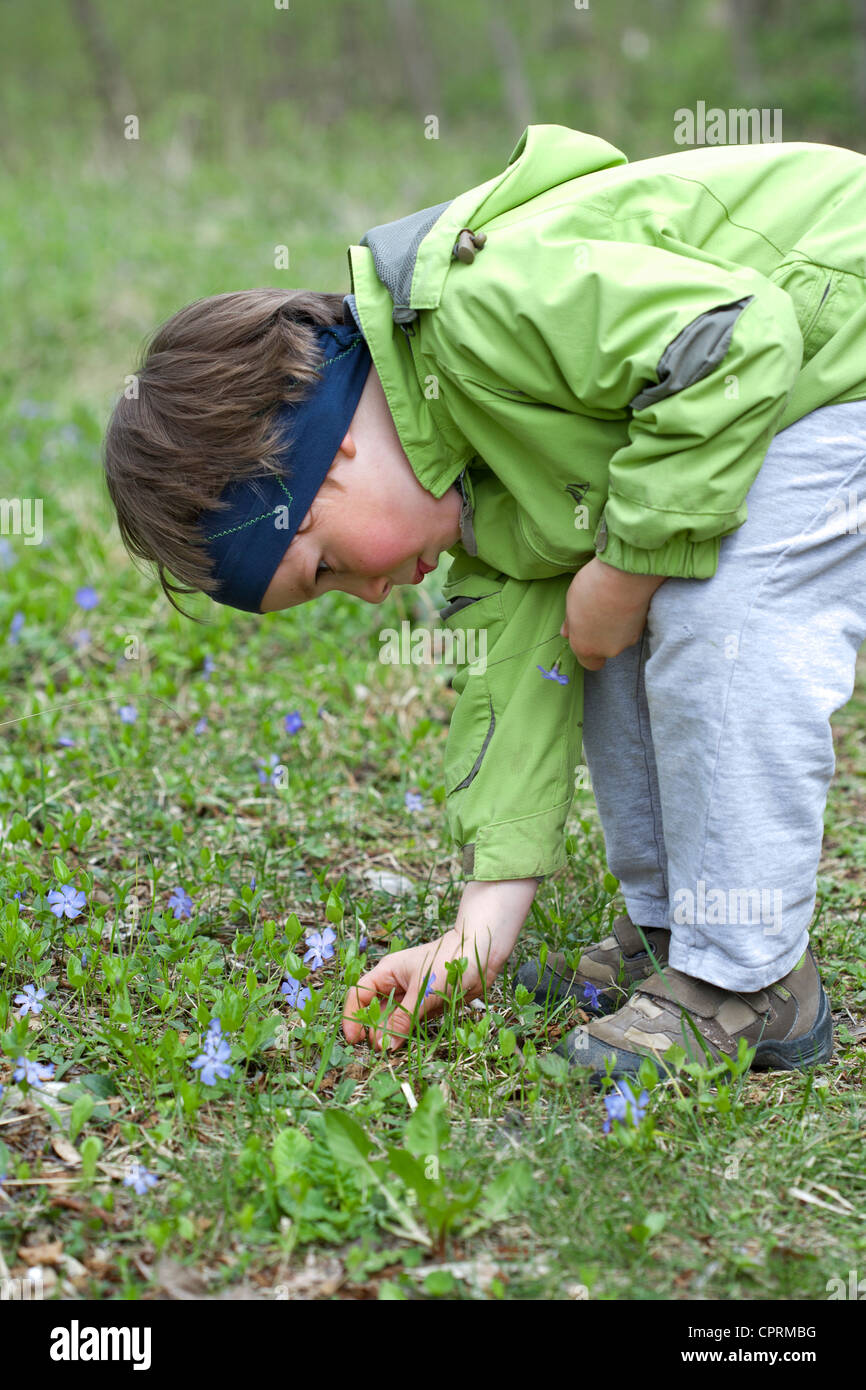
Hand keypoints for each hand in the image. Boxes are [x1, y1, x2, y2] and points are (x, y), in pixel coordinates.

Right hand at [342, 927, 503, 1052]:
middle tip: (379, 1052)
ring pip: (394, 1020)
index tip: (354, 1041)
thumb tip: (382, 1045)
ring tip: (393, 1052)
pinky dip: (410, 1034)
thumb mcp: (422, 992)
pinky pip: (412, 1023)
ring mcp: (412, 995)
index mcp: (387, 973)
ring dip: (392, 1035)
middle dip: (374, 1031)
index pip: (359, 996)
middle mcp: (396, 984)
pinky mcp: (427, 1005)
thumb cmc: (449, 961)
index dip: (353, 1017)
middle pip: (375, 1011)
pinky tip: (410, 1043)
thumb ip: (402, 1019)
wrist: (482, 952)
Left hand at [561, 557, 666, 670]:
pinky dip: (627, 619)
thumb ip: (570, 622)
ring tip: (612, 603)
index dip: (586, 649)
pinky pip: (631, 628)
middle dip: (601, 635)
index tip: (584, 633)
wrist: (627, 573)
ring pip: (619, 638)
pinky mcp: (643, 628)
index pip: (588, 663)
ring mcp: (627, 640)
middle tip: (597, 612)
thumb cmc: (594, 586)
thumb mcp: (571, 602)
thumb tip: (567, 632)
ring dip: (615, 626)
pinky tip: (623, 602)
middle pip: (604, 649)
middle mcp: (608, 650)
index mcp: (586, 647)